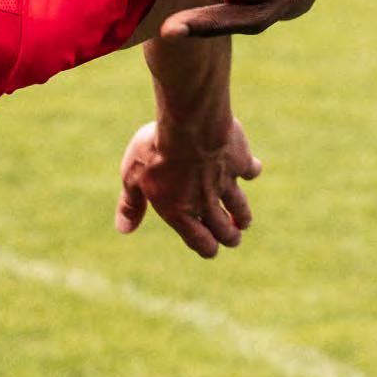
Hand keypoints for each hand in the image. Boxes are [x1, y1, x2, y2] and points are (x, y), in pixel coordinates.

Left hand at [115, 118, 262, 257]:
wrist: (189, 126)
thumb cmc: (155, 152)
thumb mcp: (132, 177)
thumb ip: (130, 204)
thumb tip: (124, 230)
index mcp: (180, 211)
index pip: (199, 240)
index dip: (207, 248)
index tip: (213, 251)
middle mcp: (205, 201)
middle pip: (223, 228)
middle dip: (230, 237)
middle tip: (234, 238)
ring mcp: (225, 182)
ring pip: (239, 205)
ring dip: (242, 215)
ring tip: (245, 221)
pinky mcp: (240, 161)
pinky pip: (250, 170)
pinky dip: (252, 170)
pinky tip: (251, 168)